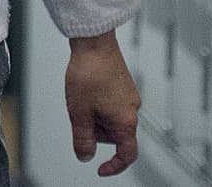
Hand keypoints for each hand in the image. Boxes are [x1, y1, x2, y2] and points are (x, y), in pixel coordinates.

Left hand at [65, 30, 139, 175]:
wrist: (94, 43)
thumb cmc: (89, 72)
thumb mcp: (79, 113)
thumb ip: (82, 139)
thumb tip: (85, 155)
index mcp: (126, 121)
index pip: (127, 155)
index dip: (114, 166)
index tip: (101, 168)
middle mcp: (132, 109)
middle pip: (116, 135)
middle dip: (96, 131)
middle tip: (79, 116)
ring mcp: (129, 95)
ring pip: (112, 119)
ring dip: (96, 116)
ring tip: (81, 99)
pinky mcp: (123, 85)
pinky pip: (111, 104)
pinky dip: (98, 104)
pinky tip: (87, 90)